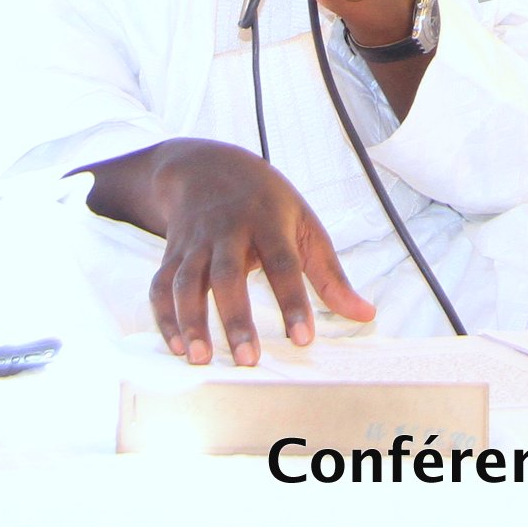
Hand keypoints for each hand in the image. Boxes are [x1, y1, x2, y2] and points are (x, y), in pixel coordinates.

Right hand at [83, 139, 373, 364]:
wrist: (207, 166)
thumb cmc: (268, 202)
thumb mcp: (305, 225)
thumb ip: (331, 274)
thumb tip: (366, 314)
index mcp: (269, 221)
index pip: (283, 263)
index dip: (293, 301)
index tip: (303, 340)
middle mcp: (228, 231)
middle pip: (228, 275)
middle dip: (235, 318)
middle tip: (247, 360)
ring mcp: (196, 242)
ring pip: (186, 282)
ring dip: (192, 321)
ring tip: (201, 359)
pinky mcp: (172, 253)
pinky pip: (161, 287)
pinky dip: (165, 317)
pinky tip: (178, 346)